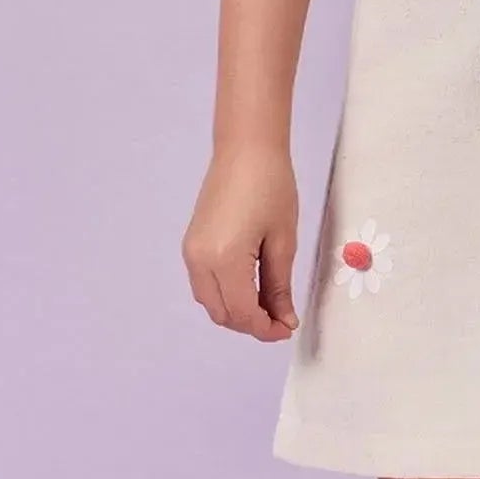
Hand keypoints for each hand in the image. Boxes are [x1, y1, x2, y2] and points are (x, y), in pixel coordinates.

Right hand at [183, 143, 300, 341]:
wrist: (245, 149)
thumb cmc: (272, 188)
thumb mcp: (283, 241)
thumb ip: (280, 287)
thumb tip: (285, 320)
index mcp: (225, 260)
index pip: (242, 313)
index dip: (266, 329)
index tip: (289, 329)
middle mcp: (200, 261)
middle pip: (222, 314)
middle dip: (251, 324)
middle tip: (282, 319)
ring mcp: (190, 253)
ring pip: (210, 302)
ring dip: (237, 312)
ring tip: (270, 304)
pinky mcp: (191, 244)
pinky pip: (205, 284)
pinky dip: (226, 295)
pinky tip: (251, 288)